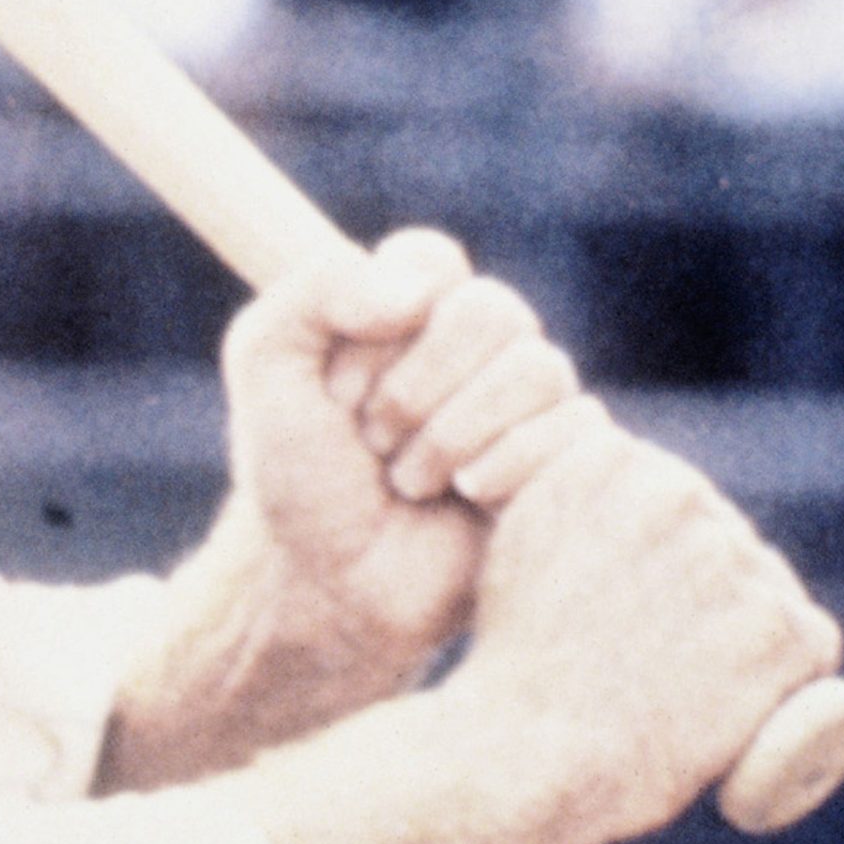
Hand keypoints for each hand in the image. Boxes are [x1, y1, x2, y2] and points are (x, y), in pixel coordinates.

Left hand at [220, 229, 582, 658]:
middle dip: (413, 389)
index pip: (430, 259)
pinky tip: (468, 503)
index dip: (379, 324)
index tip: (338, 387)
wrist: (330, 584)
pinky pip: (578, 430)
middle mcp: (477, 344)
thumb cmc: (296, 476)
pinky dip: (504, 471)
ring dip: (450, 438)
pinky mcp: (564, 461)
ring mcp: (526, 403)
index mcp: (410, 305)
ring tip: (410, 482)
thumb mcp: (265, 364)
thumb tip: (419, 293)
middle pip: (492, 309)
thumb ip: (316, 290)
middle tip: (373, 442)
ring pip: (539, 369)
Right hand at [456, 419, 843, 841]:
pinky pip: (812, 641)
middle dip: (702, 588)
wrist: (528, 753)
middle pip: (721, 534)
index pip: (670, 495)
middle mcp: (676, 492)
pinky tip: (735, 703)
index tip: (618, 605)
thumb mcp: (522, 541)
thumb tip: (638, 483)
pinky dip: (790, 678)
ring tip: (681, 683)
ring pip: (768, 585)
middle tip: (651, 654)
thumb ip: (579, 493)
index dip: (656, 554)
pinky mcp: (780, 629)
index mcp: (607, 459)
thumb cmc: (517, 660)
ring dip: (744, 629)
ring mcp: (733, 560)